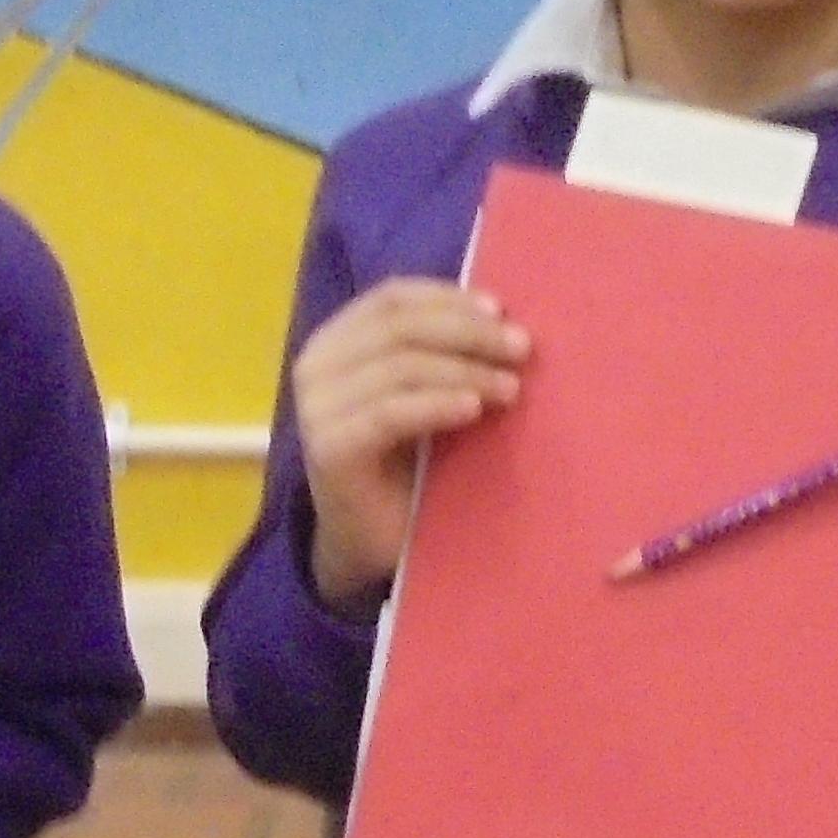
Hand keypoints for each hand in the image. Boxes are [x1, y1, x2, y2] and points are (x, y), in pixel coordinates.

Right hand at [293, 277, 528, 610]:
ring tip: (511, 387)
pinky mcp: (329, 449)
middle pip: (399, 327)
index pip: (392, 299)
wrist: (370, 540)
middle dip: (467, 332)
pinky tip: (474, 409)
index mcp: (336, 341)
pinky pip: (391, 413)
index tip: (500, 309)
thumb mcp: (424, 391)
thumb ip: (443, 352)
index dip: (448, 298)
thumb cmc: (405, 461)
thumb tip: (504, 317)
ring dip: (465, 371)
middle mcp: (316, 365)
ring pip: (400, 367)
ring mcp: (317, 408)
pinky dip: (438, 404)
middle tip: (521, 347)